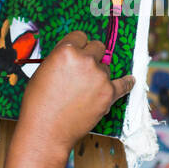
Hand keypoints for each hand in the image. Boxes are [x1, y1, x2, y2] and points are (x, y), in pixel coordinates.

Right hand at [18, 31, 133, 152]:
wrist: (46, 131)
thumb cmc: (38, 104)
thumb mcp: (43, 71)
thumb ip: (60, 59)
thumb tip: (74, 56)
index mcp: (65, 51)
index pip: (81, 36)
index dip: (79, 45)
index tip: (80, 51)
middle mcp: (85, 60)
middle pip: (98, 47)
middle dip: (92, 56)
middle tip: (84, 70)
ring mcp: (99, 76)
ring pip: (106, 67)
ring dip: (99, 75)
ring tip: (84, 92)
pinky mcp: (109, 93)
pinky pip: (124, 84)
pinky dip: (127, 83)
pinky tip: (130, 80)